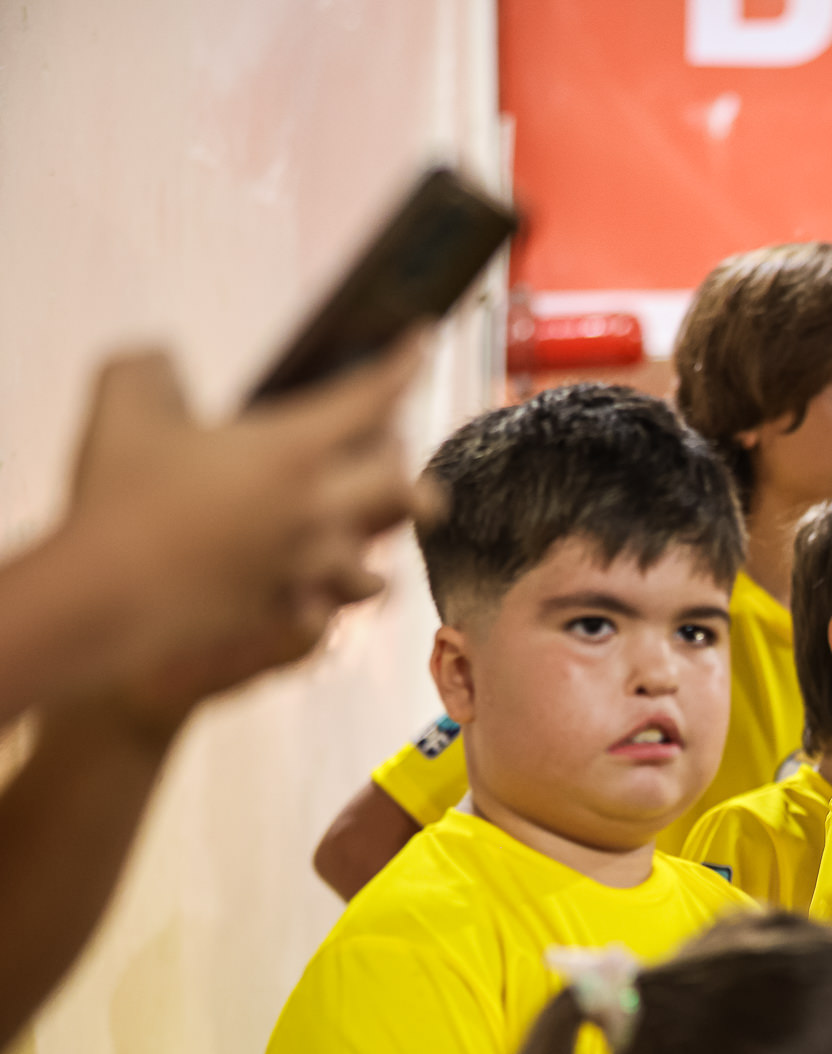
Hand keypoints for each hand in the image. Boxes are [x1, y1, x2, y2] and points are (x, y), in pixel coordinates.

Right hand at [69, 336, 431, 726]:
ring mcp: (310, 574)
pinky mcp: (288, 622)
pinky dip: (323, 605)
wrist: (100, 599)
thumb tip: (164, 358)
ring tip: (346, 535)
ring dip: (369, 549)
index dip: (404, 366)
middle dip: (405, 474)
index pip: (373, 399)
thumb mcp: (123, 401)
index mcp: (294, 452)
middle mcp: (320, 514)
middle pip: (410, 494)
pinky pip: (329, 618)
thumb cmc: (115, 497)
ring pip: (379, 568)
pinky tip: (307, 594)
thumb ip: (151, 363)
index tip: (422, 343)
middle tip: (381, 459)